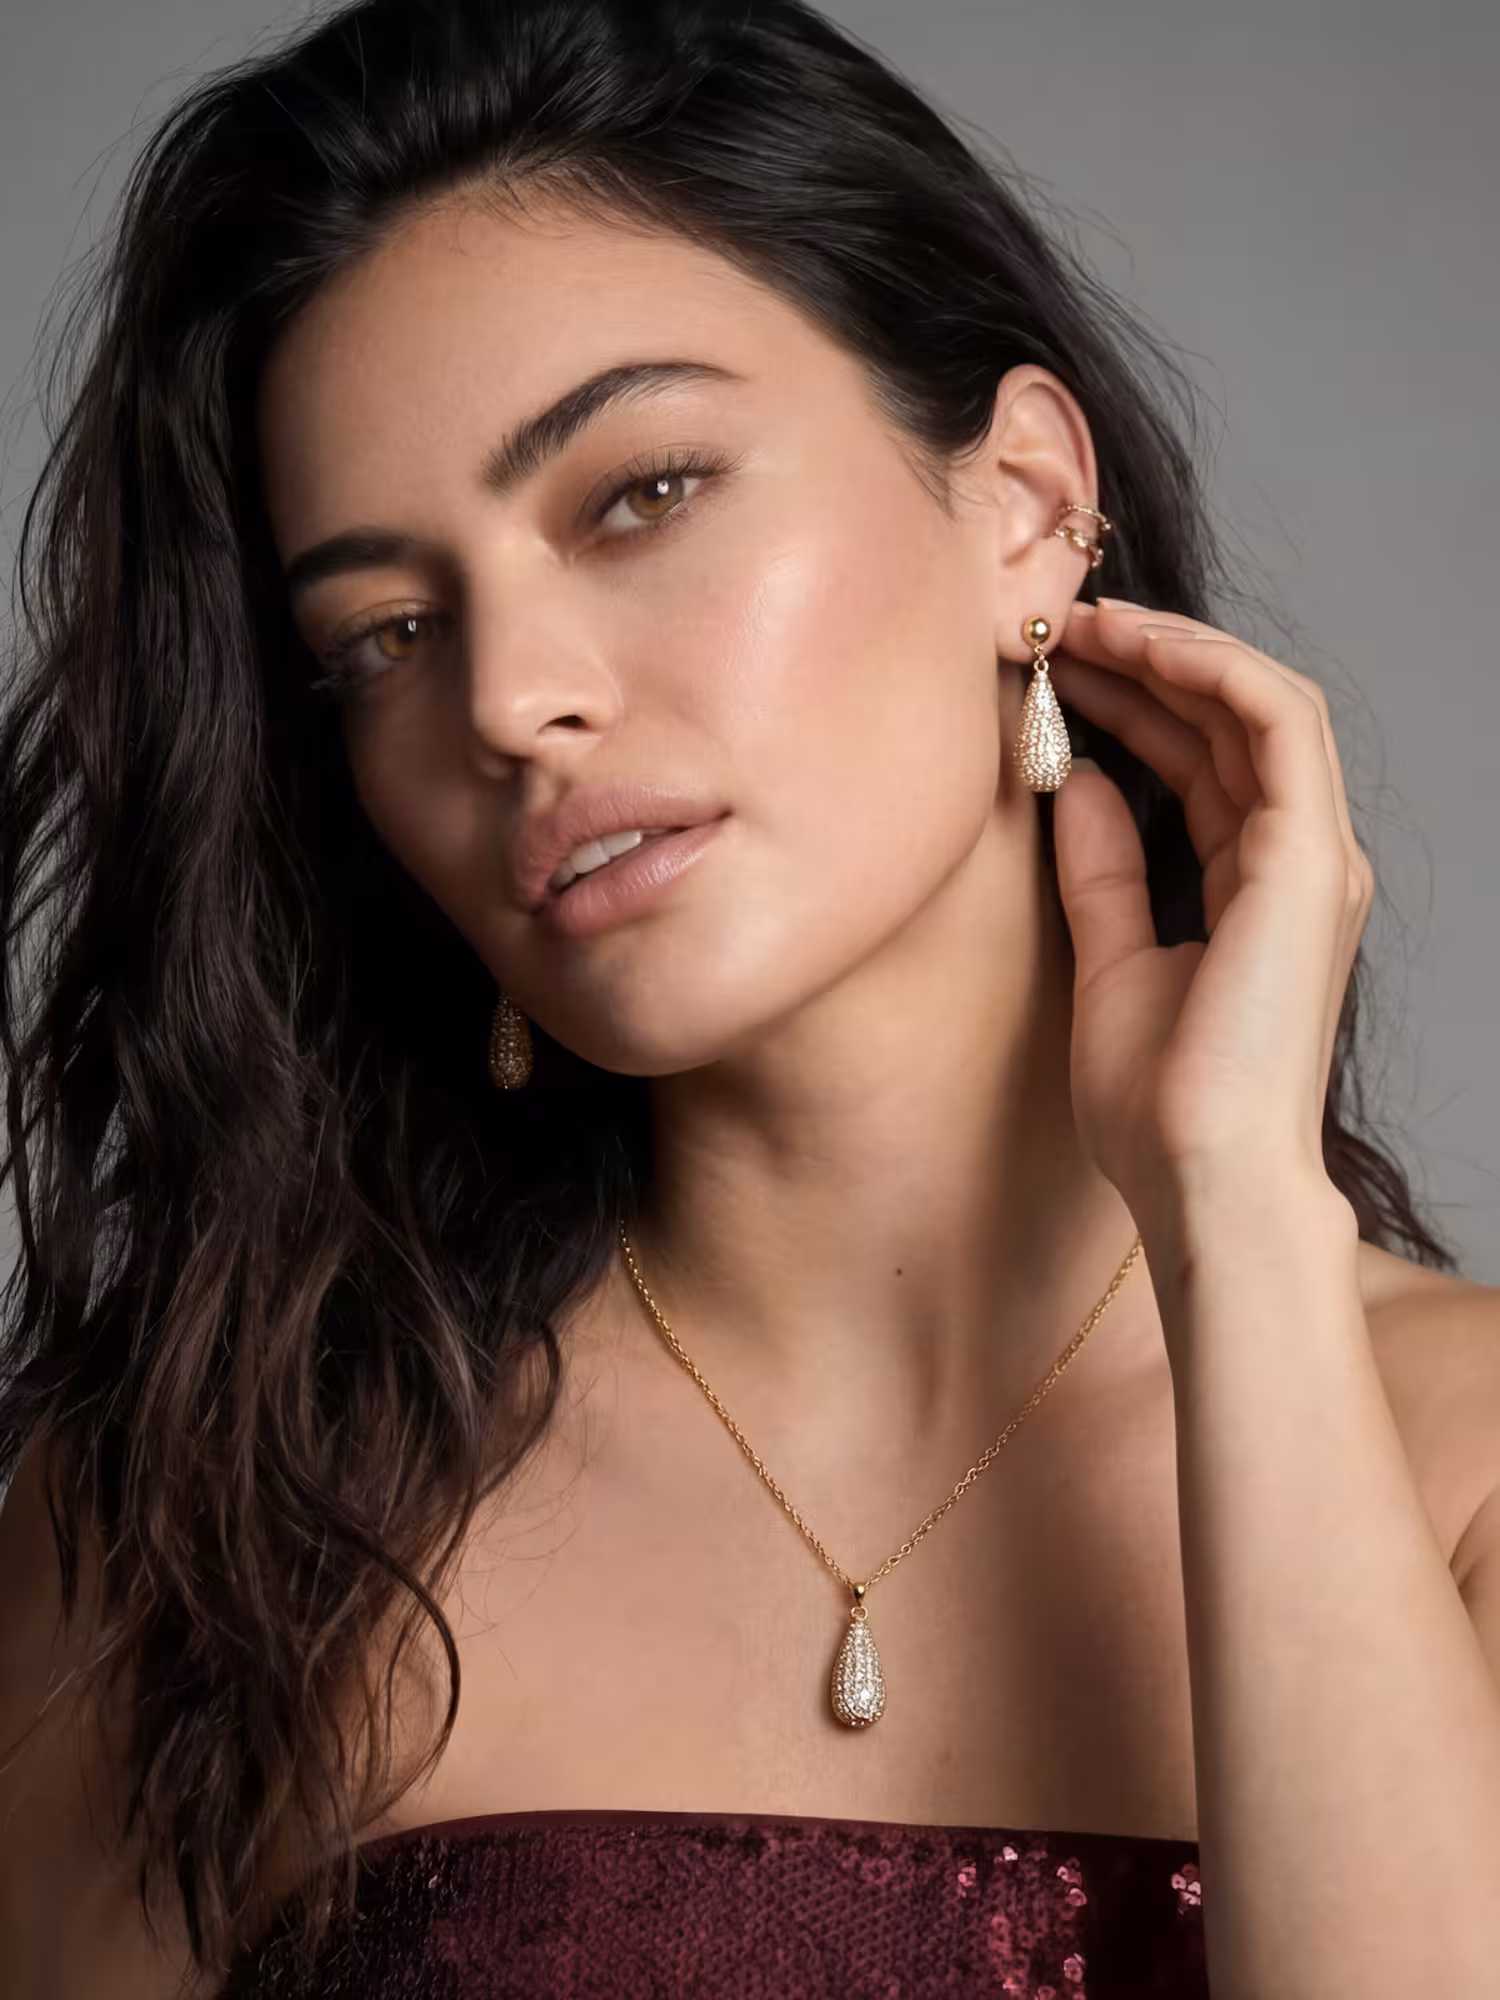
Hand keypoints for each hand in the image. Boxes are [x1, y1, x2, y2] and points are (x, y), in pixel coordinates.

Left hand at [1045, 597, 1373, 1213]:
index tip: (1053, 672)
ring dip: (1174, 650)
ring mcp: (1312, 857)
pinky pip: (1273, 723)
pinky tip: (1138, 647)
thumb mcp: (1108, 958)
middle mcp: (1294, 861)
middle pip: (1227, 720)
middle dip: (1145, 662)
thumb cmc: (1159, 1104)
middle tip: (1058, 627)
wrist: (1201, 1178)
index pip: (1200, 761)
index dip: (1132, 702)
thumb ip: (1103, 868)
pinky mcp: (1308, 859)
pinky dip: (1211, 670)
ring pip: (1259, 702)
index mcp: (1254, 886)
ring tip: (1086, 622)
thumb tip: (1082, 782)